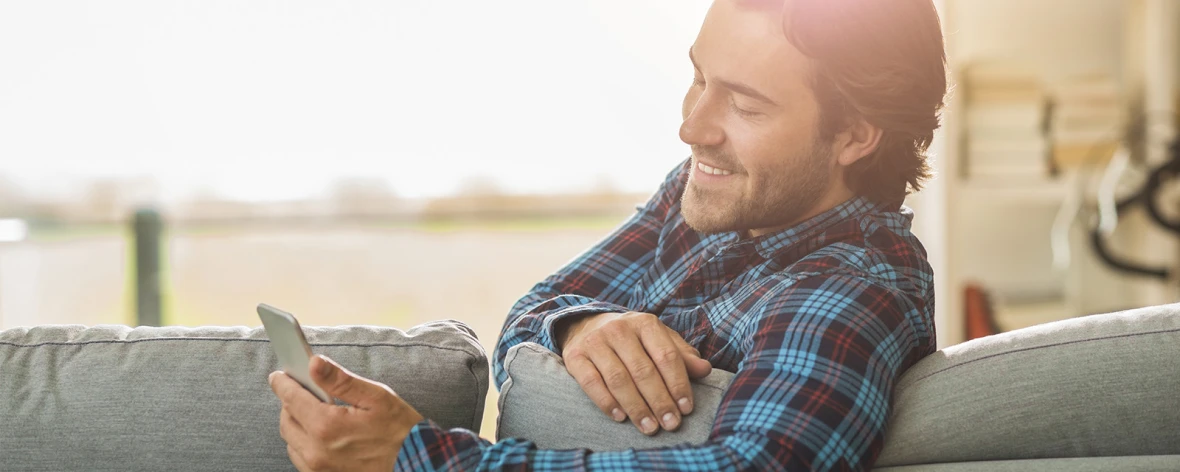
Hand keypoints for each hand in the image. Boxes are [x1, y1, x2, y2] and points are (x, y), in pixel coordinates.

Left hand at [268, 355, 423, 471]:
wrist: (416, 464)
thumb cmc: (401, 430)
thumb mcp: (376, 397)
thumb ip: (340, 380)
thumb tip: (314, 363)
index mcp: (326, 426)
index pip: (291, 398)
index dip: (283, 383)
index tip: (279, 375)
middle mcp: (316, 450)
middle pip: (286, 421)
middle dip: (290, 403)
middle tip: (305, 391)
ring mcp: (318, 468)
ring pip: (291, 441)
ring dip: (297, 424)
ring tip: (316, 413)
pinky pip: (301, 458)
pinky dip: (304, 443)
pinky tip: (322, 434)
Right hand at [557, 312, 711, 435]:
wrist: (586, 325)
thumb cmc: (631, 339)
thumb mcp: (657, 339)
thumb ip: (681, 355)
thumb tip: (705, 369)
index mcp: (645, 323)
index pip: (666, 355)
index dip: (678, 384)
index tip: (686, 409)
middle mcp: (619, 329)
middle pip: (643, 370)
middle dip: (659, 401)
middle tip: (670, 424)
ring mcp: (595, 341)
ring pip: (618, 379)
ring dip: (636, 407)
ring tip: (649, 427)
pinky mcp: (575, 356)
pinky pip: (591, 383)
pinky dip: (606, 402)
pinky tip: (620, 417)